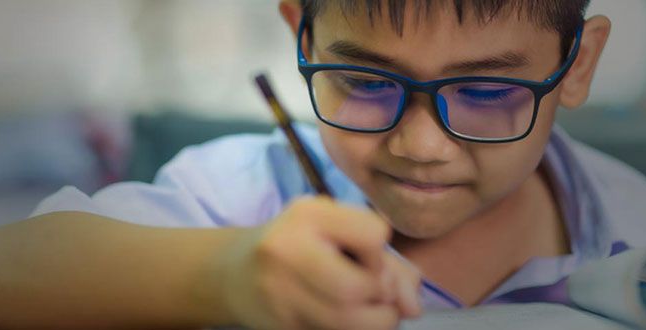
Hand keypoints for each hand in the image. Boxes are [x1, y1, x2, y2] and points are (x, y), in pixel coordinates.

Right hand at [216, 196, 422, 329]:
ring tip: (367, 311)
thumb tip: (413, 307)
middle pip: (361, 287)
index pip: (374, 235)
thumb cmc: (298, 245)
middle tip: (372, 293)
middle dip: (380, 296)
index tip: (364, 257)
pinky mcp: (278, 323)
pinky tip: (341, 319)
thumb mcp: (336, 234)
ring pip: (350, 322)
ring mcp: (278, 290)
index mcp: (307, 214)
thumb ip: (387, 263)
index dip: (379, 253)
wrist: (232, 273)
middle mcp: (287, 248)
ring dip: (374, 321)